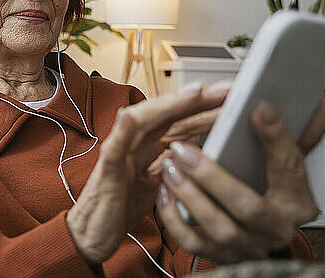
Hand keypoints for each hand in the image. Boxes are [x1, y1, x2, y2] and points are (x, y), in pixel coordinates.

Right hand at [65, 82, 229, 263]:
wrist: (92, 234)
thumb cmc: (121, 206)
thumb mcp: (156, 183)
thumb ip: (172, 159)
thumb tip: (196, 137)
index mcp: (147, 146)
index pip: (180, 121)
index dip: (206, 108)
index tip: (232, 97)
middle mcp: (132, 144)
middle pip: (166, 115)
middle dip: (196, 101)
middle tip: (226, 89)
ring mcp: (119, 156)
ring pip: (142, 123)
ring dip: (166, 107)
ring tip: (191, 94)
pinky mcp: (107, 173)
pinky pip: (113, 151)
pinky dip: (120, 133)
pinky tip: (127, 117)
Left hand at [156, 97, 324, 263]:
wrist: (258, 232)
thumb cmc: (268, 192)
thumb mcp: (283, 165)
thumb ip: (289, 137)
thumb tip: (317, 107)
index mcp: (296, 201)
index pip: (290, 168)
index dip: (275, 138)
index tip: (258, 109)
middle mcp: (275, 228)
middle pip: (246, 206)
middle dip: (210, 176)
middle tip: (184, 150)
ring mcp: (248, 245)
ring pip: (218, 227)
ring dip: (189, 195)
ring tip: (170, 167)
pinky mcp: (221, 256)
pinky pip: (194, 243)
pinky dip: (175, 219)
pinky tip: (165, 193)